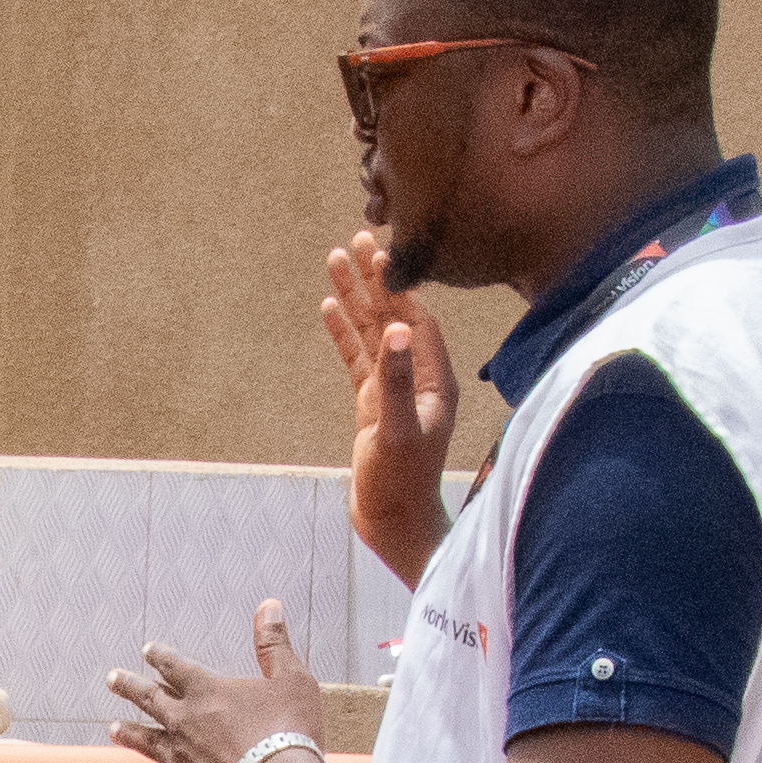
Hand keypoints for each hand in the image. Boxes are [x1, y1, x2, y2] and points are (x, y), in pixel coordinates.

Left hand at [107, 612, 332, 762]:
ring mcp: (178, 760)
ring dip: (129, 733)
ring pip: (145, 741)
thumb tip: (269, 605)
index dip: (161, 656)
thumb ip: (274, 644)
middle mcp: (184, 723)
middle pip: (149, 699)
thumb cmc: (291, 735)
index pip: (176, 667)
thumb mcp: (292, 680)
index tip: (147, 650)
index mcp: (208, 692)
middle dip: (129, 686)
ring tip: (114, 729)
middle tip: (112, 678)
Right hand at [316, 229, 460, 575]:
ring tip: (333, 262)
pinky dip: (343, 334)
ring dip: (354, 299)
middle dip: (374, 279)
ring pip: (372, 332)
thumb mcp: (397, 431)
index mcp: (434, 378)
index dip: (397, 285)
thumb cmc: (401, 483)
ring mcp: (394, 388)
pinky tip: (328, 309)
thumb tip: (396, 329)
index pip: (416, 318)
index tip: (378, 253)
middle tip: (355, 239)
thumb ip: (395, 380)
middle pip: (394, 315)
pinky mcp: (373, 403)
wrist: (394, 523)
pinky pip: (357, 358)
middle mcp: (418, 377)